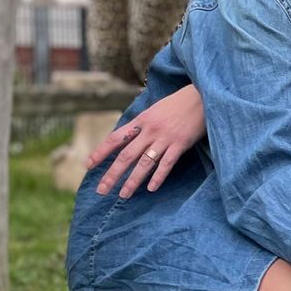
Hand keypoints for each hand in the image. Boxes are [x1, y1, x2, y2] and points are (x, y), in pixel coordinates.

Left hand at [90, 84, 206, 196]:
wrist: (202, 96)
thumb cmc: (178, 104)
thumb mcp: (154, 110)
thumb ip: (142, 124)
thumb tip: (128, 139)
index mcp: (141, 120)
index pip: (115, 138)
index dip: (100, 152)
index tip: (89, 166)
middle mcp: (149, 130)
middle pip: (126, 156)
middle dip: (112, 174)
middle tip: (101, 190)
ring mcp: (165, 138)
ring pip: (144, 163)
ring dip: (133, 181)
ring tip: (123, 195)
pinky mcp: (180, 143)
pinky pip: (166, 163)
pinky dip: (158, 176)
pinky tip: (151, 188)